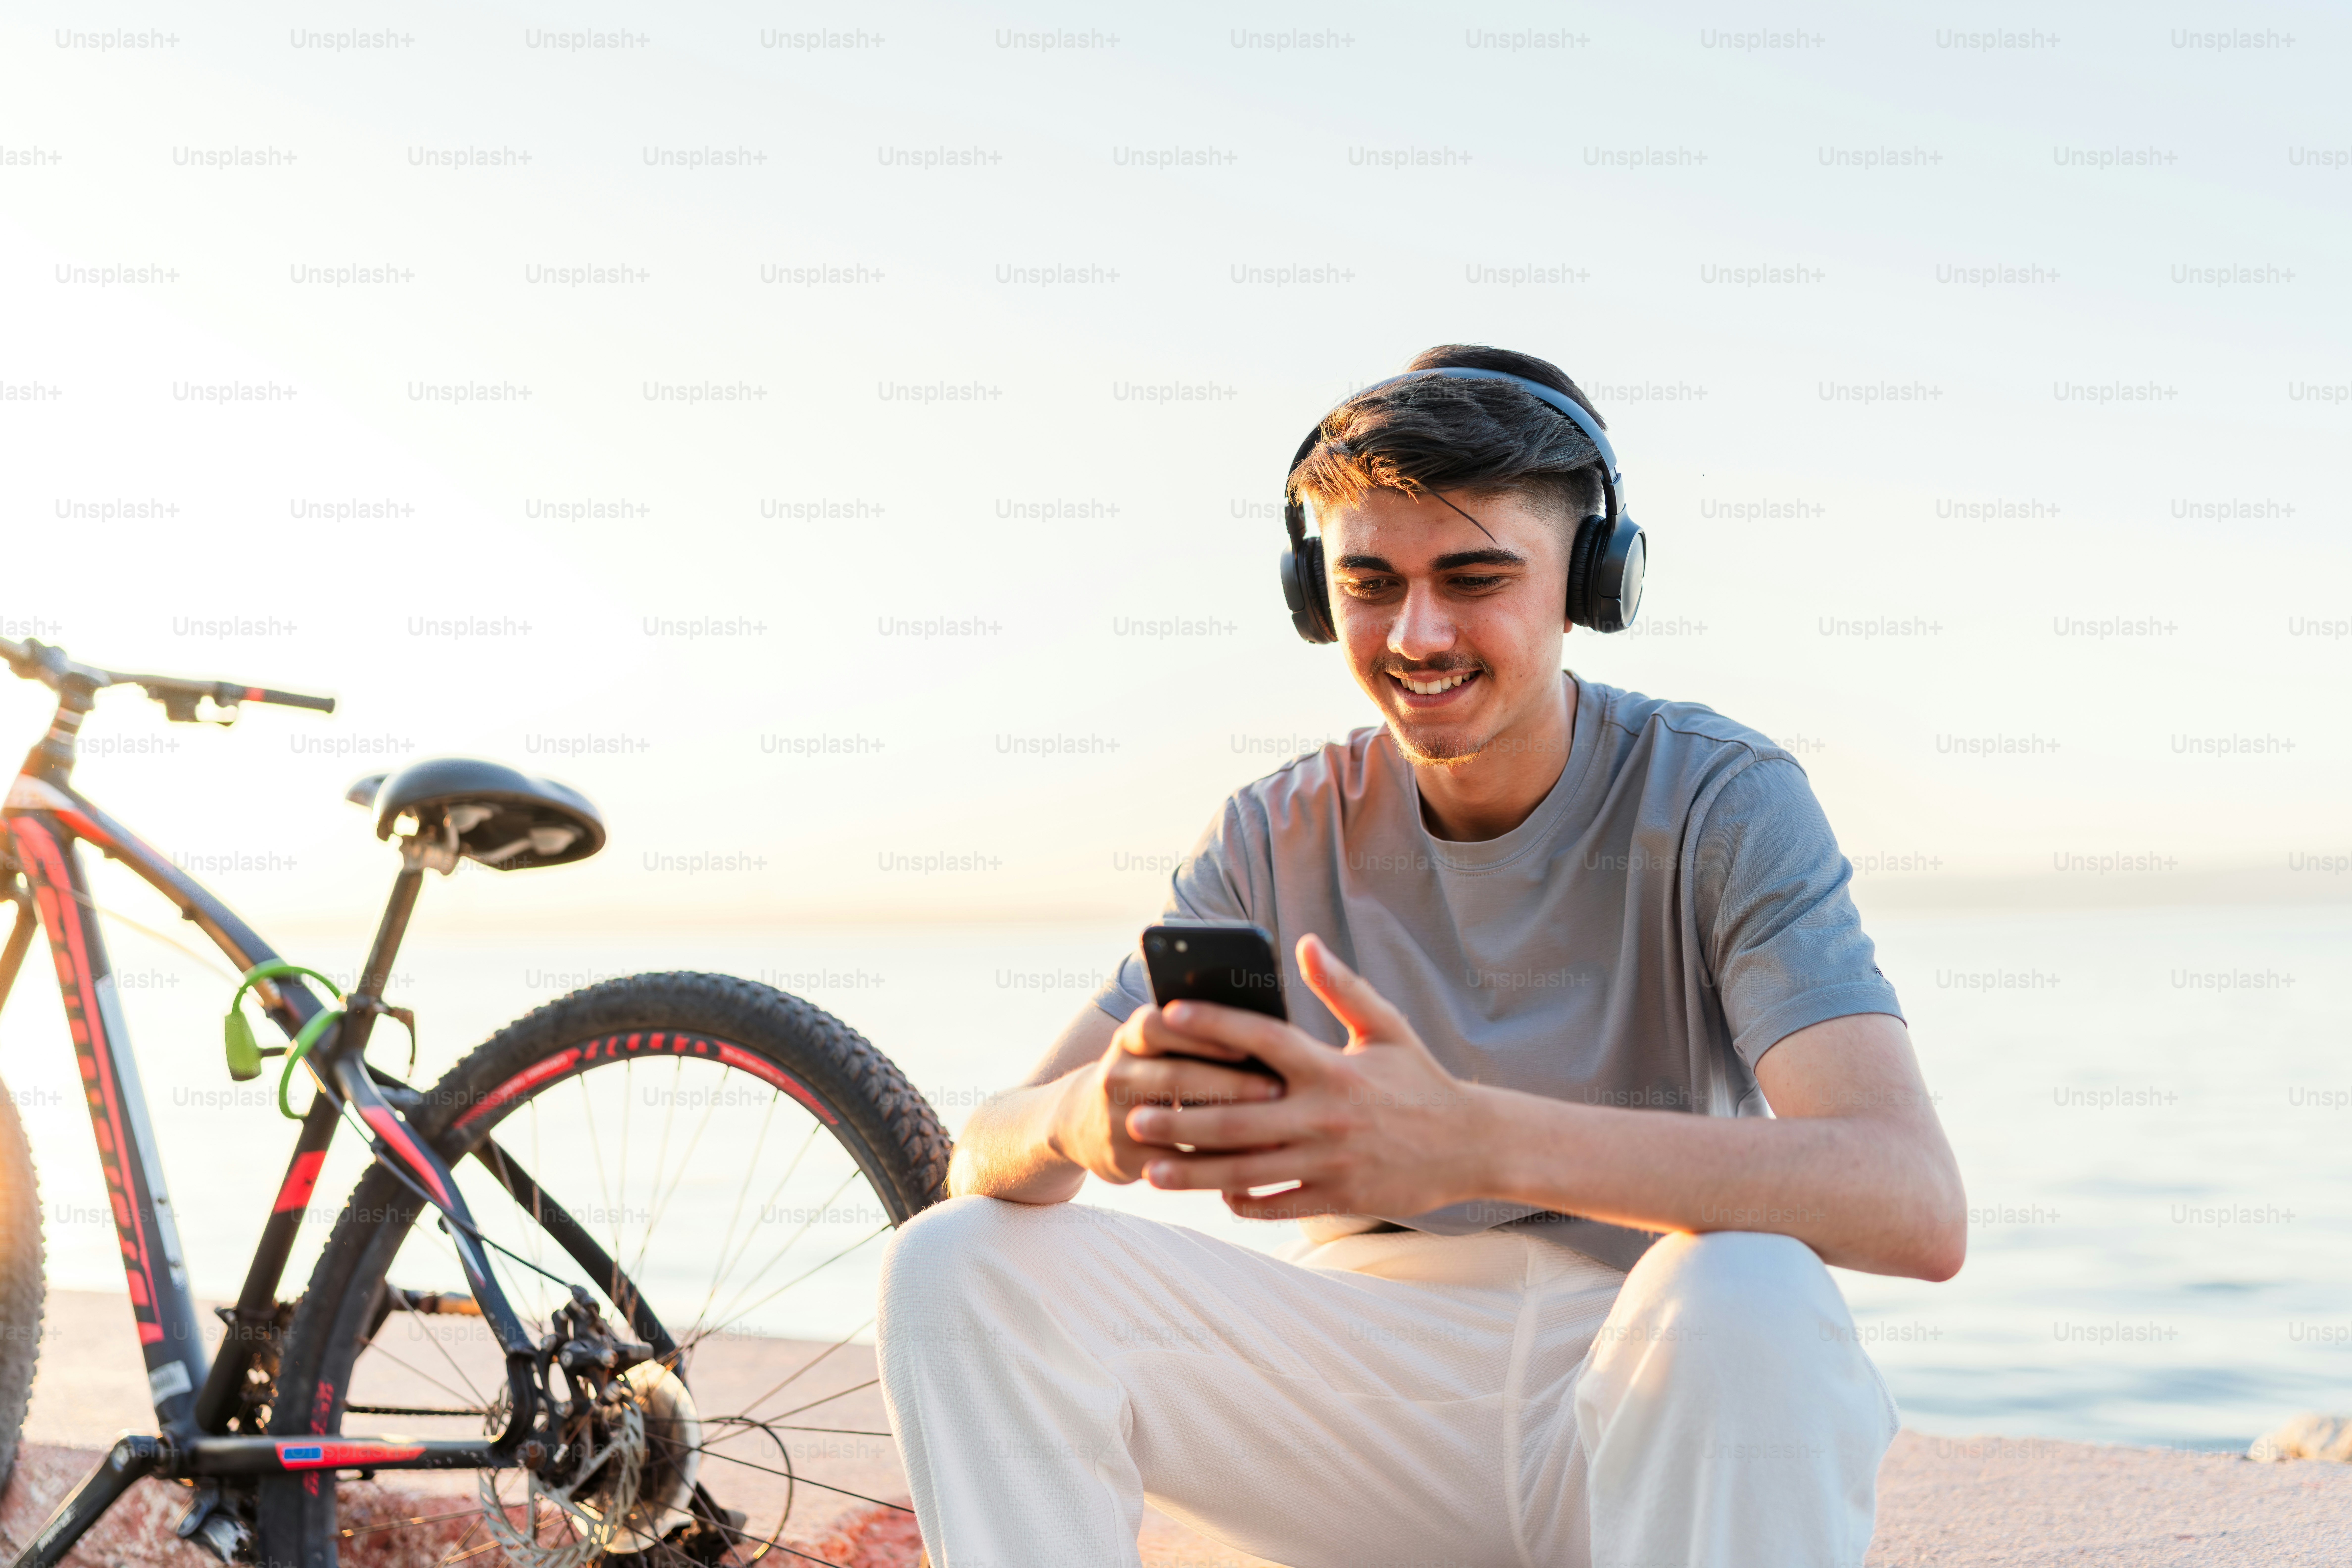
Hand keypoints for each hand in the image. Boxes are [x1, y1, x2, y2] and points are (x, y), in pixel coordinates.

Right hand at [1046, 996, 1286, 1186]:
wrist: (1082, 1122)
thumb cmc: (1148, 1075)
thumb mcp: (1156, 1049)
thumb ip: (1196, 1040)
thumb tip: (1267, 1040)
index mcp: (1131, 1038)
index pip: (1162, 1025)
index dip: (1203, 1034)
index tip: (1248, 1043)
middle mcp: (1117, 1074)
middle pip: (1174, 1076)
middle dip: (1230, 1083)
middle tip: (1277, 1089)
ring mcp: (1115, 1118)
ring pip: (1174, 1125)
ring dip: (1225, 1129)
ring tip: (1272, 1133)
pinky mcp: (1121, 1158)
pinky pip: (1173, 1164)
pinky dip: (1211, 1166)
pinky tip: (1248, 1166)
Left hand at [1123, 933, 1495, 1220]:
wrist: (1471, 1144)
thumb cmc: (1421, 1081)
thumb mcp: (1385, 1027)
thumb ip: (1342, 987)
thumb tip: (1305, 943)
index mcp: (1329, 1069)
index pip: (1260, 1040)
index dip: (1212, 1025)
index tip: (1167, 1016)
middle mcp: (1322, 1116)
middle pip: (1234, 1117)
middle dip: (1179, 1119)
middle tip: (1133, 1114)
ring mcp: (1328, 1161)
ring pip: (1245, 1171)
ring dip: (1193, 1173)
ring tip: (1149, 1170)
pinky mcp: (1337, 1197)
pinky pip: (1276, 1204)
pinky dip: (1243, 1202)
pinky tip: (1215, 1196)